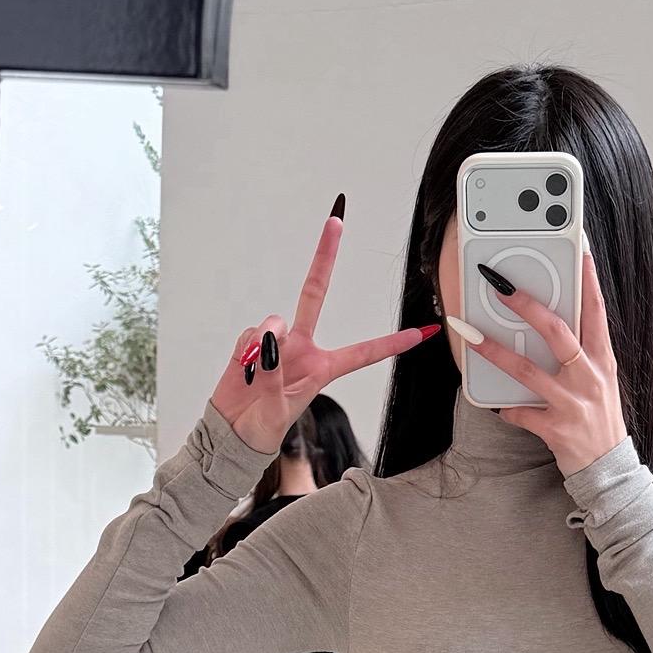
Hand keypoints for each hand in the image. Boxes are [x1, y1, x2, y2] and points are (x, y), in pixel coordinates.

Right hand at [209, 203, 437, 452]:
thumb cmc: (263, 426)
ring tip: (258, 376)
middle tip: (336, 222)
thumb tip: (268, 341)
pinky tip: (245, 369)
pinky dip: (247, 352)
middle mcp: (304, 348)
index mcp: (323, 368)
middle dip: (324, 257)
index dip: (392, 343)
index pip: (364, 352)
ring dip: (266, 346)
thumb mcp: (279, 409)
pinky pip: (252, 334)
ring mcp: (278, 342)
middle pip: (314, 294)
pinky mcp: (252, 342)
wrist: (232, 430)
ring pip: (275, 322)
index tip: (421, 333)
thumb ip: (276, 373)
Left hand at [456, 244, 626, 475]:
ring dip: (495, 351)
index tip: (579, 252)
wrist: (609, 468)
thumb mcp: (600, 380)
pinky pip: (521, 413)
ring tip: (471, 336)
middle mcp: (589, 377)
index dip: (588, 281)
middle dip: (527, 306)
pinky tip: (497, 405)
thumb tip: (552, 325)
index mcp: (602, 360)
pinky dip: (506, 409)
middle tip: (501, 287)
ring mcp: (572, 403)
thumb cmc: (600, 419)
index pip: (596, 312)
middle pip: (556, 332)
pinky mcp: (556, 429)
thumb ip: (581, 353)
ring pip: (528, 371)